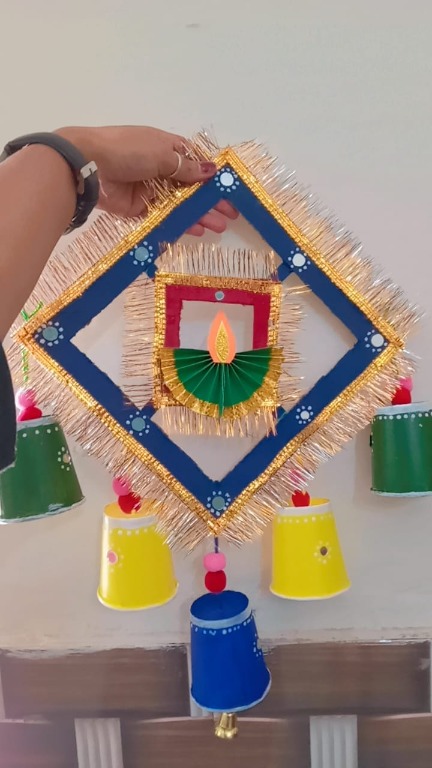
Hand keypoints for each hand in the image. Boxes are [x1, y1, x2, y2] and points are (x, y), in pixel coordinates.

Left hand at [57, 126, 237, 234]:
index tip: (229, 191)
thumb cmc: (127, 150)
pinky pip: (164, 218)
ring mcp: (150, 189)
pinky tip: (196, 231)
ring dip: (199, 214)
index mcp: (167, 148)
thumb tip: (212, 170)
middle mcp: (161, 168)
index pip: (195, 163)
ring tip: (218, 227)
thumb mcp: (162, 154)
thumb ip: (187, 167)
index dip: (212, 178)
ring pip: (180, 204)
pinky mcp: (139, 208)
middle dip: (210, 201)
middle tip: (229, 216)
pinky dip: (180, 224)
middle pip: (191, 187)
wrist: (88, 165)